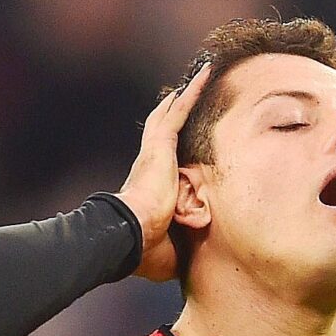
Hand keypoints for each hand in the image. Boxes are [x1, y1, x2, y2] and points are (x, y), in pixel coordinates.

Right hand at [117, 63, 210, 280]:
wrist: (130, 236)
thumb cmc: (145, 250)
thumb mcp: (171, 247)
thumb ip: (182, 245)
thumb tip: (194, 260)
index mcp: (150, 189)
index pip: (163, 163)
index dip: (171, 150)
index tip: (180, 143)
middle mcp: (149, 165)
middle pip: (164, 131)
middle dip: (176, 112)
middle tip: (186, 95)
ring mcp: (154, 154)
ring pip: (171, 116)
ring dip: (186, 96)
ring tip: (202, 75)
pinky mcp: (160, 148)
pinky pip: (179, 113)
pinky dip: (192, 93)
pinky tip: (206, 75)